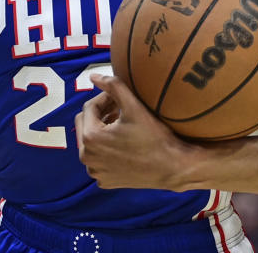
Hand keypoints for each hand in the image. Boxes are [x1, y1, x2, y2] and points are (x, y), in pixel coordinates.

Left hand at [75, 74, 191, 190]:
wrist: (172, 168)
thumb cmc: (154, 137)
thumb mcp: (134, 107)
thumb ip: (113, 87)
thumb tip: (93, 76)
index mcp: (91, 137)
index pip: (89, 107)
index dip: (104, 98)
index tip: (120, 98)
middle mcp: (87, 157)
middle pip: (85, 125)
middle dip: (100, 114)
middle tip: (120, 109)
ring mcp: (95, 172)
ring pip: (90, 143)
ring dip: (102, 130)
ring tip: (122, 124)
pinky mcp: (104, 181)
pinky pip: (98, 159)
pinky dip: (106, 149)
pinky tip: (123, 143)